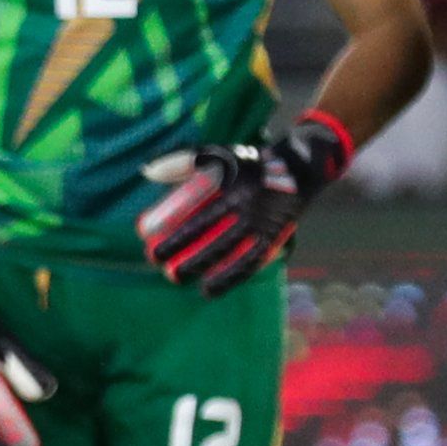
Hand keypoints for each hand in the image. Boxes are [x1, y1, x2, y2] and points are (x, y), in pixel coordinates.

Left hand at [136, 112, 351, 293]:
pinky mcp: (275, 238)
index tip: (149, 243)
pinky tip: (212, 290)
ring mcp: (265, 225)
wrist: (298, 168)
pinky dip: (233, 278)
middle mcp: (250, 209)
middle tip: (163, 268)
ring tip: (186, 284)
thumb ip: (181, 162)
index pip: (198, 216)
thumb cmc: (246, 165)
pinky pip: (253, 262)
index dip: (173, 232)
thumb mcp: (216, 155)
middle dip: (187, 258)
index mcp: (233, 189)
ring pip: (236, 256)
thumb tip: (148, 172)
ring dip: (213, 274)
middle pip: (216, 241)